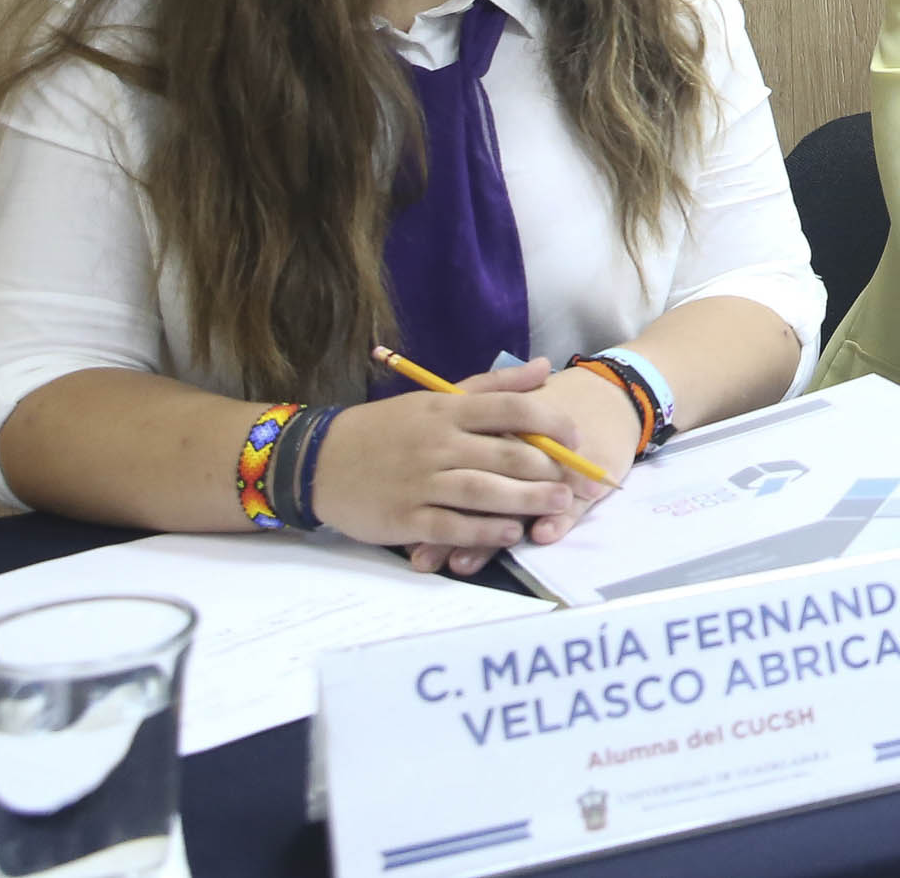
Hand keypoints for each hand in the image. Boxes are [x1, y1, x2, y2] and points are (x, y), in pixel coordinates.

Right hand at [306, 359, 638, 576]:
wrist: (320, 461)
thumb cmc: (387, 429)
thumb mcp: (436, 398)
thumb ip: (494, 385)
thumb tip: (544, 367)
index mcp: (446, 410)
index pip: (510, 409)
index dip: (550, 421)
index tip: (575, 435)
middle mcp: (437, 444)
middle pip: (506, 455)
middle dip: (550, 469)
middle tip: (579, 481)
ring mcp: (420, 482)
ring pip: (485, 492)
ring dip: (528, 501)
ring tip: (559, 507)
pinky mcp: (405, 518)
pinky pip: (453, 526)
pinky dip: (486, 532)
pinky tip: (511, 533)